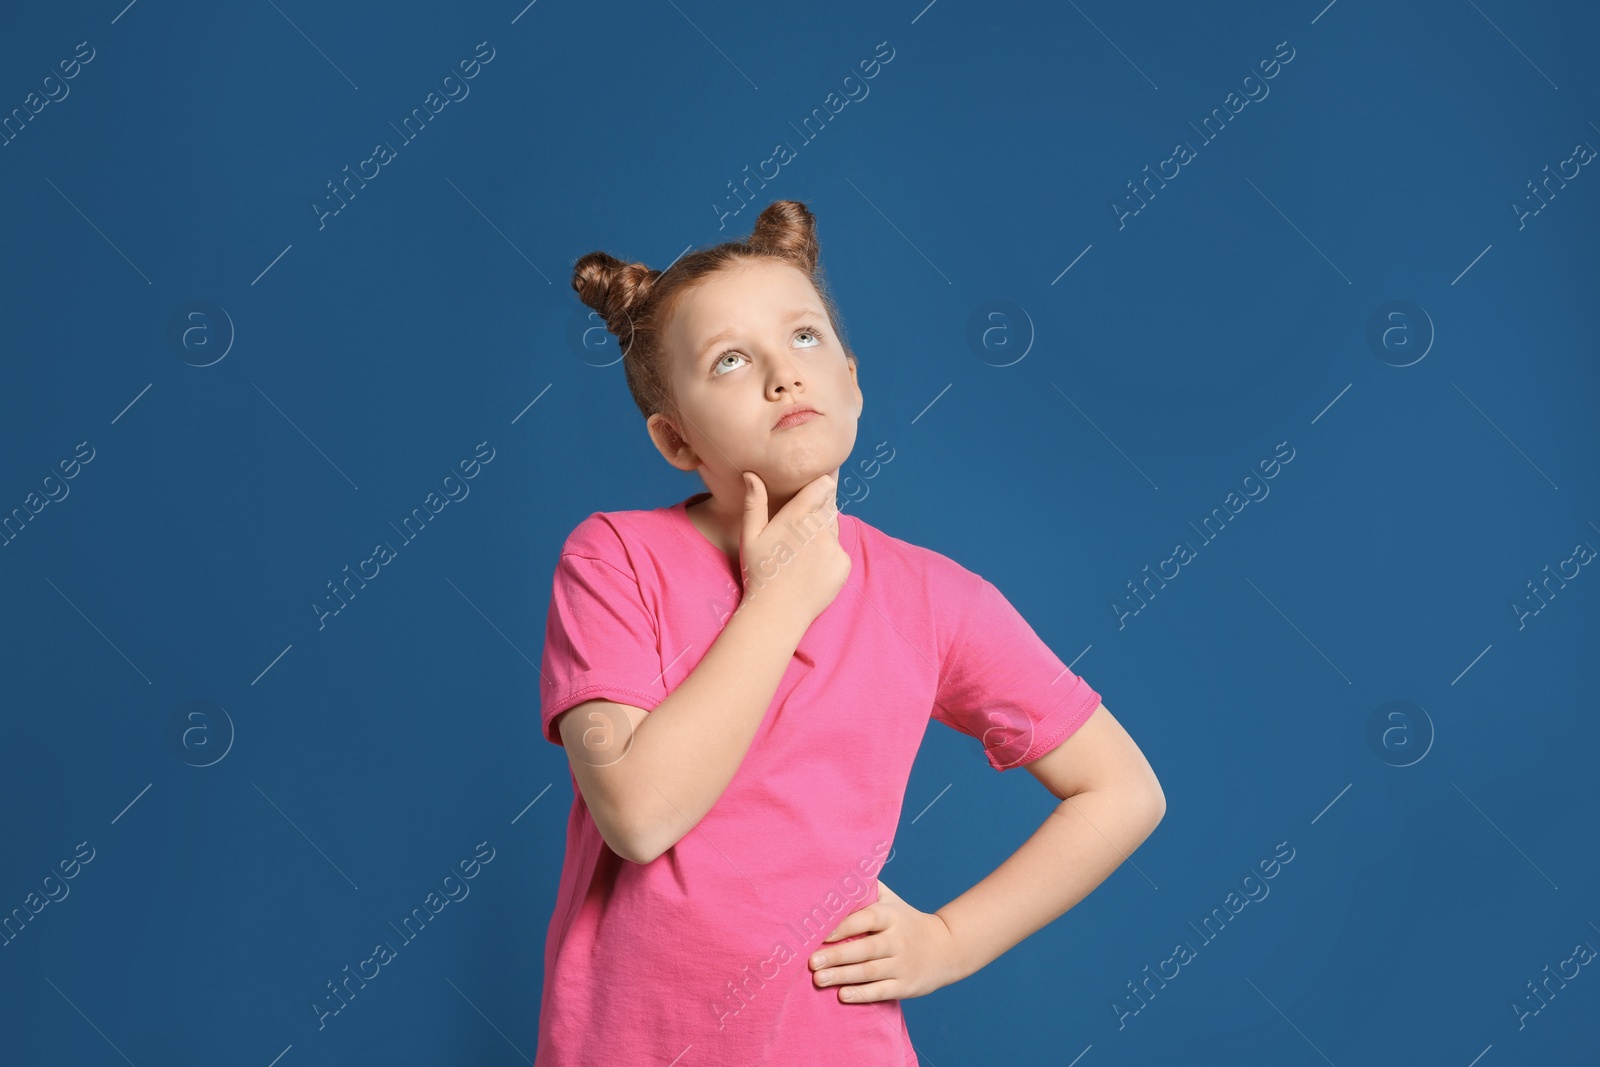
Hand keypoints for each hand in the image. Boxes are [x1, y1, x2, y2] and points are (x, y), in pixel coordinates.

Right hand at [738, 471, 848, 624]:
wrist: (778, 613)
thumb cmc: (760, 573)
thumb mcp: (750, 537)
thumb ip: (754, 503)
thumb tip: (751, 474)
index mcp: (797, 517)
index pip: (824, 485)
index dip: (819, 487)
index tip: (813, 492)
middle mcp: (820, 529)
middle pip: (830, 506)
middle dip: (818, 511)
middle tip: (799, 531)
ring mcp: (835, 547)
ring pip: (834, 528)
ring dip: (823, 533)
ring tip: (802, 552)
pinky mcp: (844, 564)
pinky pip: (840, 550)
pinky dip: (830, 554)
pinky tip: (811, 567)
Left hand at [807, 881, 964, 1003]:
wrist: (947, 948)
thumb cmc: (906, 921)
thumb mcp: (891, 901)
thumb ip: (866, 888)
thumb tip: (835, 870)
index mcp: (891, 916)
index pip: (866, 919)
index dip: (843, 926)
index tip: (820, 934)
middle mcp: (898, 940)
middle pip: (865, 949)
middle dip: (837, 956)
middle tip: (811, 962)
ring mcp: (903, 964)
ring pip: (870, 972)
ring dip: (843, 976)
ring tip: (818, 979)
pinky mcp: (906, 985)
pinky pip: (882, 991)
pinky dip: (862, 994)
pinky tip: (842, 995)